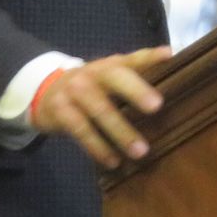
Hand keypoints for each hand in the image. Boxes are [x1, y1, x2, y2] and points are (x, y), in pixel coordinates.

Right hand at [30, 46, 170, 167]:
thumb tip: (171, 74)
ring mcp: (75, 91)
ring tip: (141, 151)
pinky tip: (113, 161)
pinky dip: (98, 147)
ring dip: (121, 132)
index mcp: (109, 65)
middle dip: (136, 91)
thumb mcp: (108, 78)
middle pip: (115, 78)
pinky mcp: (61, 111)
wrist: (45, 91)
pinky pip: (81, 130)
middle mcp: (92, 74)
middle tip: (157, 106)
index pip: (132, 58)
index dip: (150, 56)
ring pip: (100, 110)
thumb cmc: (90, 87)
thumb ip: (135, 77)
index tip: (169, 55)